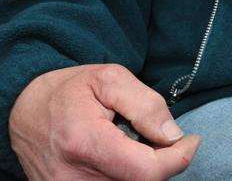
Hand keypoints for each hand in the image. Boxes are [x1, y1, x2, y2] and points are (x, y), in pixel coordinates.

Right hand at [10, 64, 200, 179]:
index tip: (190, 140)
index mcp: (85, 142)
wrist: (24, 110)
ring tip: (134, 141)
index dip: (178, 158)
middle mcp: (73, 176)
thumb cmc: (68, 91)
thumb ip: (146, 105)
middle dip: (162, 160)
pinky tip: (122, 155)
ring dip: (143, 168)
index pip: (148, 171)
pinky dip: (126, 173)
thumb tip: (172, 135)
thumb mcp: (110, 79)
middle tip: (161, 136)